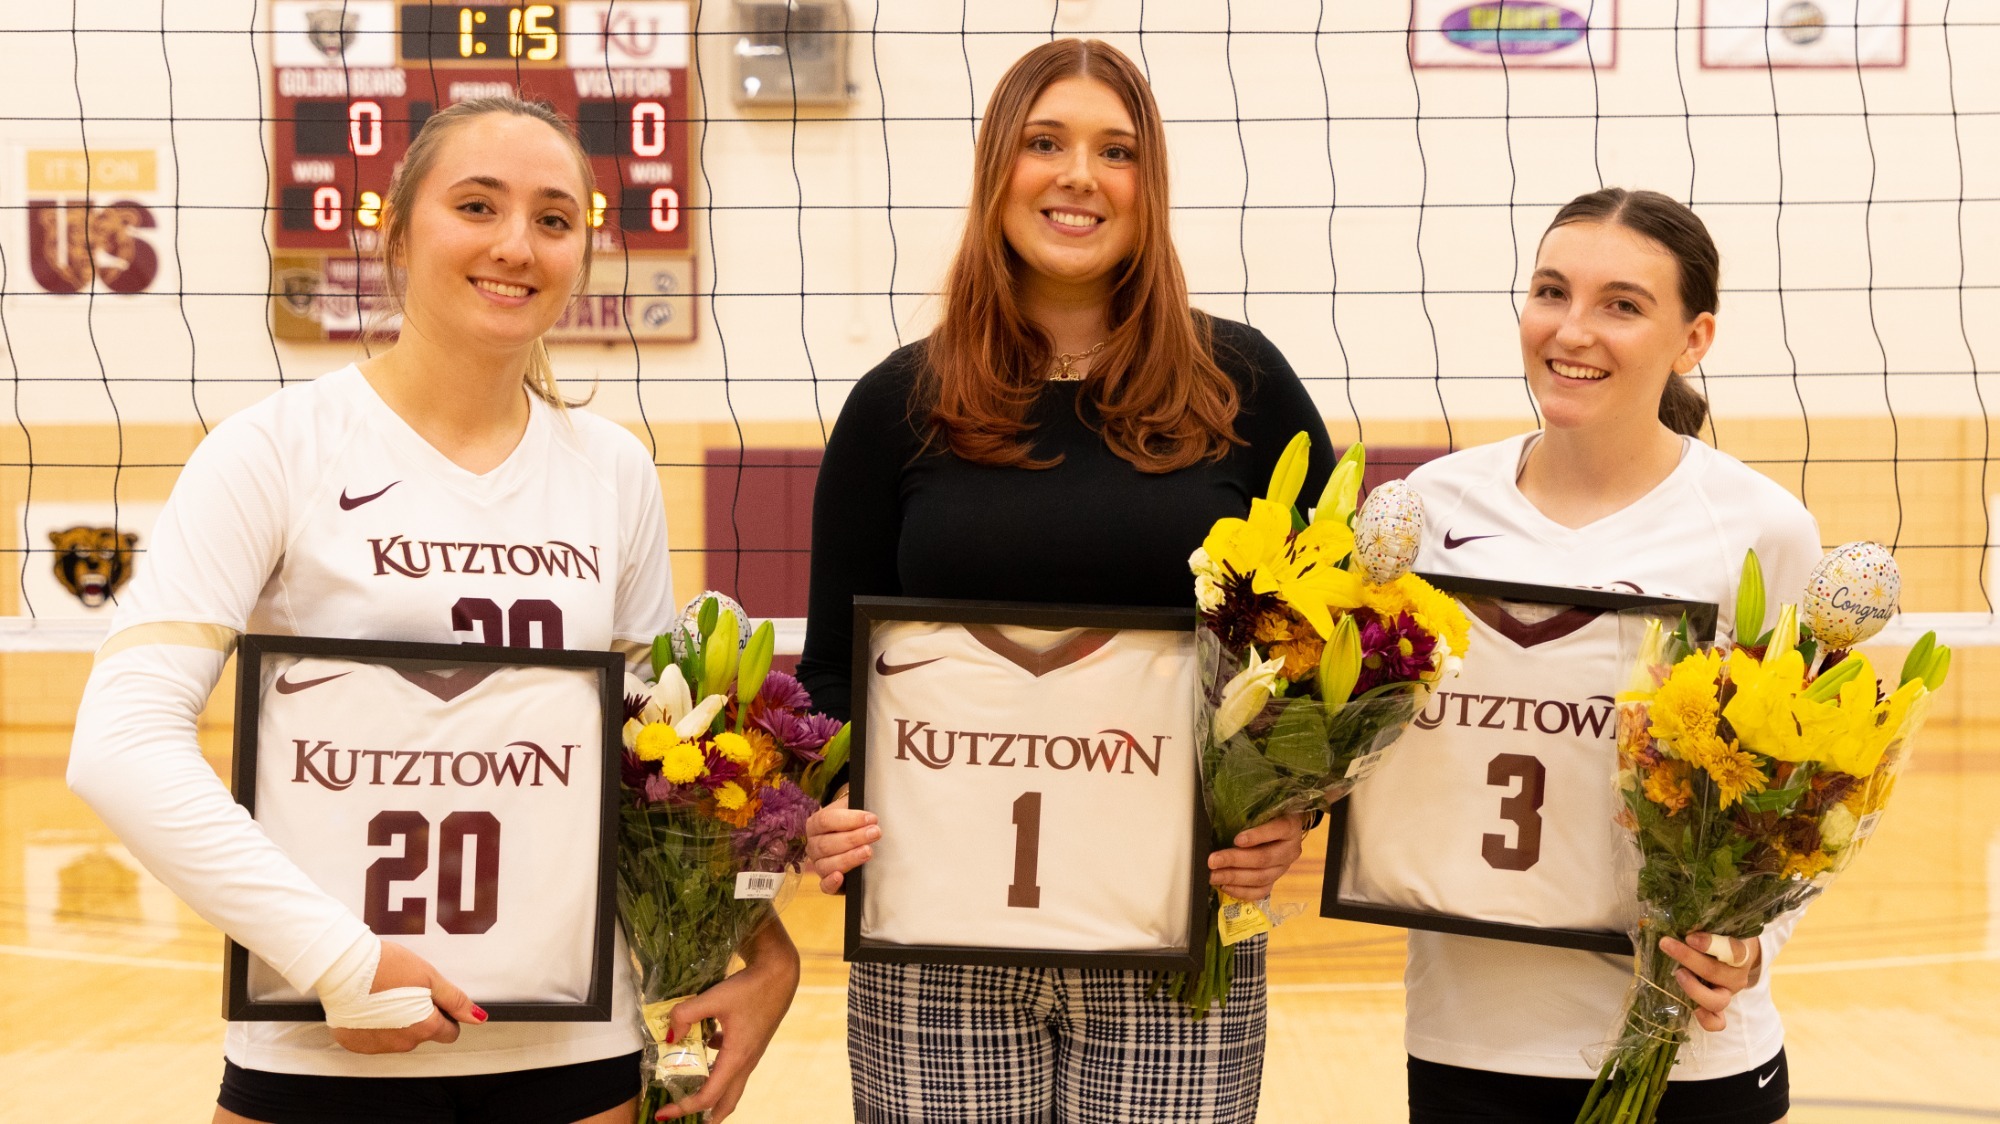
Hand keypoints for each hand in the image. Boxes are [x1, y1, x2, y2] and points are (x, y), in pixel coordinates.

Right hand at [329, 941, 485, 1054]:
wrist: (343, 967)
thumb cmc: (385, 968)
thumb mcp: (430, 977)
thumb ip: (455, 1000)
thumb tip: (478, 1017)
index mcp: (424, 1027)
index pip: (449, 1033)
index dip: (445, 1014)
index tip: (434, 1000)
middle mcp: (403, 1044)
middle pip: (423, 1034)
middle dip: (421, 1017)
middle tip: (408, 992)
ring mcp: (377, 1046)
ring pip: (399, 1038)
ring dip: (397, 1022)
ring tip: (386, 995)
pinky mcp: (356, 1044)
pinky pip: (374, 1038)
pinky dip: (375, 1025)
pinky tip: (370, 1005)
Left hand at [655, 919, 800, 1120]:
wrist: (779, 974)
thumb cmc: (751, 986)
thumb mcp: (714, 998)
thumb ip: (686, 1014)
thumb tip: (669, 1035)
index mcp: (736, 1057)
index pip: (708, 1096)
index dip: (684, 1107)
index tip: (664, 1113)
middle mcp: (745, 1061)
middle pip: (727, 1102)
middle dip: (706, 1116)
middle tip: (682, 1119)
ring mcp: (751, 1053)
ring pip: (731, 1085)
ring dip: (713, 1095)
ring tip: (692, 1093)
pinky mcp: (751, 1042)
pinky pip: (734, 1065)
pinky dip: (717, 1067)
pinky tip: (706, 1048)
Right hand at [804, 790, 877, 893]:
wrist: (849, 833)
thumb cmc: (852, 820)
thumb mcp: (851, 808)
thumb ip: (856, 805)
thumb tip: (869, 809)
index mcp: (815, 823)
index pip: (826, 820)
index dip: (849, 820)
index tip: (871, 818)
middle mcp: (813, 844)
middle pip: (828, 843)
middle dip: (854, 838)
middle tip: (875, 833)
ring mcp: (818, 863)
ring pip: (827, 864)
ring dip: (849, 858)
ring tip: (868, 852)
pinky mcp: (826, 881)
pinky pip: (824, 885)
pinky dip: (831, 882)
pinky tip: (840, 877)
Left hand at [1206, 813, 1305, 901]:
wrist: (1282, 829)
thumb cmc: (1268, 815)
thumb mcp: (1262, 809)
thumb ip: (1248, 815)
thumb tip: (1219, 822)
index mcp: (1290, 826)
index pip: (1277, 830)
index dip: (1257, 836)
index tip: (1236, 840)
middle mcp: (1290, 849)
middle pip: (1264, 858)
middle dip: (1234, 860)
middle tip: (1212, 861)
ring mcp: (1284, 868)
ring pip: (1261, 877)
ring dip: (1234, 878)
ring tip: (1213, 876)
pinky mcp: (1275, 880)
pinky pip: (1260, 891)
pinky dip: (1241, 891)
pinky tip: (1225, 886)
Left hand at [1661, 932, 1761, 1032]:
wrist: (1732, 957)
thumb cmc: (1718, 938)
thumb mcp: (1715, 928)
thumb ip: (1701, 925)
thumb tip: (1669, 919)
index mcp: (1739, 953)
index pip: (1733, 950)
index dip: (1711, 944)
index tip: (1690, 937)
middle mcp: (1736, 975)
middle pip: (1716, 973)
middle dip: (1688, 959)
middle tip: (1667, 945)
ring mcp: (1728, 993)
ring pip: (1718, 1000)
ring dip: (1694, 989)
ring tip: (1678, 974)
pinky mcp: (1718, 1008)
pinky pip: (1718, 1022)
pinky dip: (1706, 1019)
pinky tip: (1694, 1009)